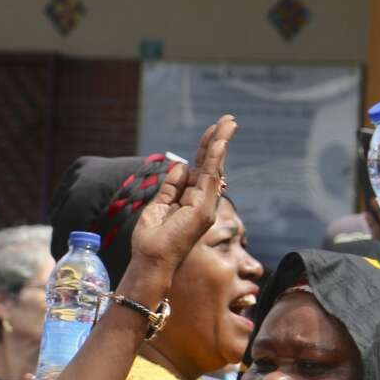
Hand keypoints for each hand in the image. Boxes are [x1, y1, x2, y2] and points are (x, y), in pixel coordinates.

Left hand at [128, 115, 235, 277]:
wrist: (151, 259)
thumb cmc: (152, 239)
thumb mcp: (158, 205)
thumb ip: (170, 187)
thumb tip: (182, 166)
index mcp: (190, 199)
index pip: (201, 169)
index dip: (206, 149)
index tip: (212, 131)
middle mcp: (201, 201)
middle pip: (212, 165)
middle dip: (218, 141)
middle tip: (229, 120)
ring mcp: (205, 204)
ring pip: (215, 167)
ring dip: (220, 143)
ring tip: (228, 122)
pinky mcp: (203, 208)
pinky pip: (210, 177)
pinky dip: (214, 158)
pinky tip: (219, 142)